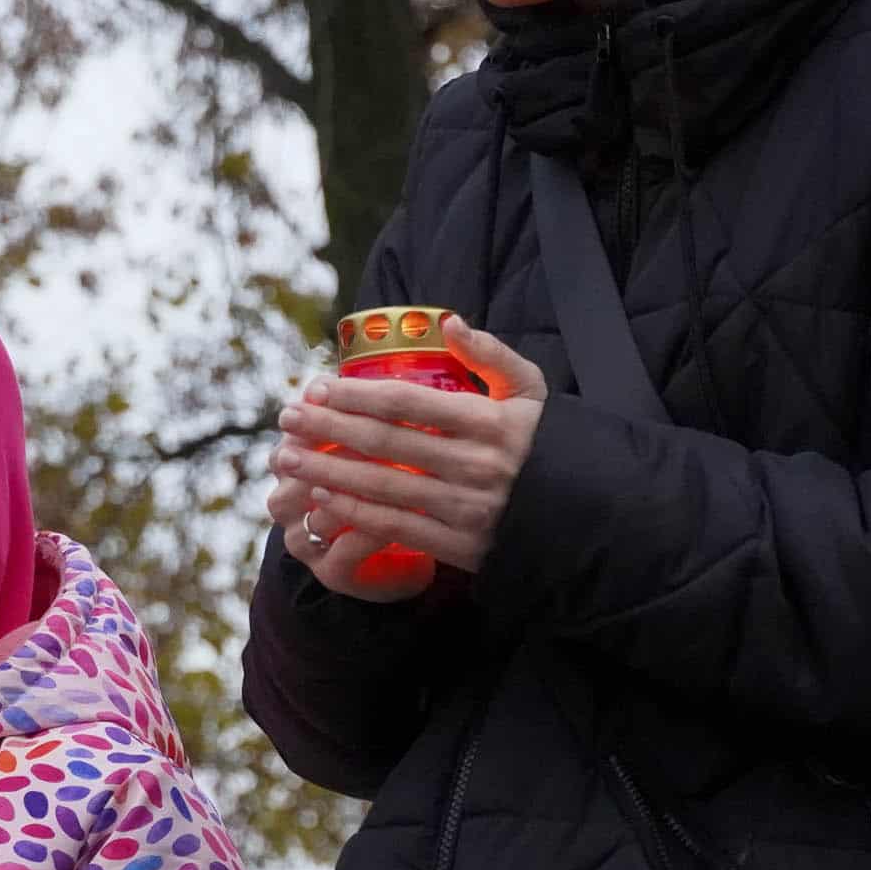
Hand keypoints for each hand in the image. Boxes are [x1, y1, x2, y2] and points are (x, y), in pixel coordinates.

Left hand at [271, 319, 547, 601]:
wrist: (584, 519)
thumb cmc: (547, 446)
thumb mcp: (531, 392)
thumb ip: (492, 355)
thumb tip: (447, 322)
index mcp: (490, 422)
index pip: (407, 402)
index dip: (356, 394)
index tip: (317, 387)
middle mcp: (476, 466)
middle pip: (385, 443)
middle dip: (328, 428)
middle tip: (286, 418)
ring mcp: (466, 510)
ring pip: (381, 488)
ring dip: (326, 472)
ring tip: (286, 459)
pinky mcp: (459, 547)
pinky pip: (394, 528)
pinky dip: (353, 514)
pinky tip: (321, 498)